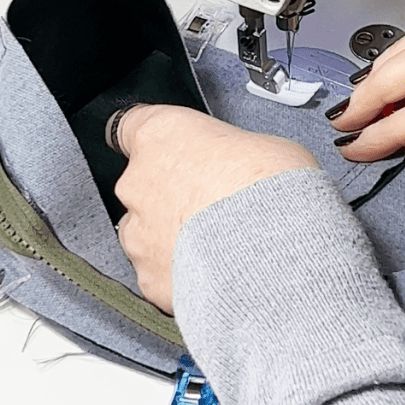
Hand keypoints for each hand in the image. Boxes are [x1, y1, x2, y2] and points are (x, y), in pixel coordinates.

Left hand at [114, 105, 316, 312]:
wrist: (272, 255)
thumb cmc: (270, 192)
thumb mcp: (265, 146)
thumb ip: (231, 154)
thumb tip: (243, 167)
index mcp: (160, 136)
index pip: (131, 126)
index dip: (156, 142)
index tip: (168, 149)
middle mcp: (138, 183)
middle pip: (143, 185)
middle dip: (172, 196)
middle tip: (215, 205)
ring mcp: (138, 235)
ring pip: (147, 234)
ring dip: (174, 238)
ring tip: (219, 246)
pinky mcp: (149, 278)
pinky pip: (160, 275)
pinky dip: (181, 276)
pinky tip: (215, 275)